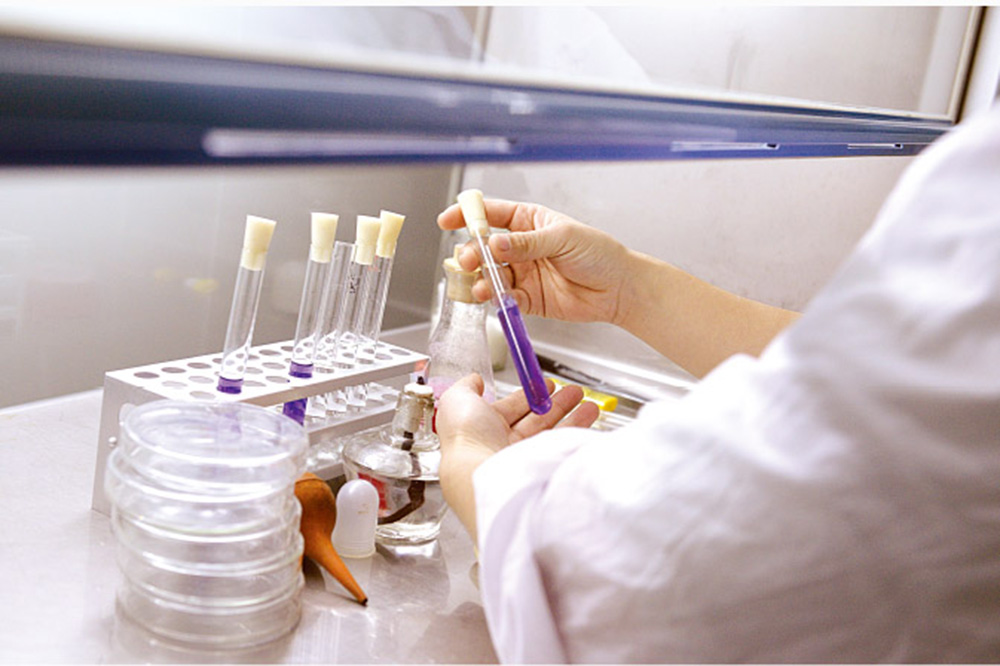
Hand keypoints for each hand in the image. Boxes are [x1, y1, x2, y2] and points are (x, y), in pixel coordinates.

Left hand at [436, 373, 599, 539]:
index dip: (528, 395)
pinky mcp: (543, 465)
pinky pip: (564, 443)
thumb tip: (474, 379)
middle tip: (571, 391)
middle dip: (555, 403)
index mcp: (484, 430)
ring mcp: (525, 458)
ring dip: (571, 413)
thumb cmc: (467, 439)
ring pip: (552, 432)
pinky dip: (578, 428)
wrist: (483, 473)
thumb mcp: (457, 401)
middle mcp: (505, 446)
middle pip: (536, 420)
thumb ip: (466, 387)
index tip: (543, 384)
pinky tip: (588, 416)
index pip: (511, 409)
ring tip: (585, 401)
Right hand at [437, 199, 634, 325]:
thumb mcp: (563, 238)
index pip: (492, 214)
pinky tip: (495, 297)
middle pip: (484, 247)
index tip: (449, 220)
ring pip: (490, 274)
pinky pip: (504, 297)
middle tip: (468, 259)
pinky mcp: (528, 298)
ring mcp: (524, 272)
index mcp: (530, 221)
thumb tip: (497, 243)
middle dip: (470, 252)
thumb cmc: (600, 254)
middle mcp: (522, 247)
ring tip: (480, 284)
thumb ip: (527, 243)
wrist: (619, 289)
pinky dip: (496, 298)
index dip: (468, 216)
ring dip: (480, 278)